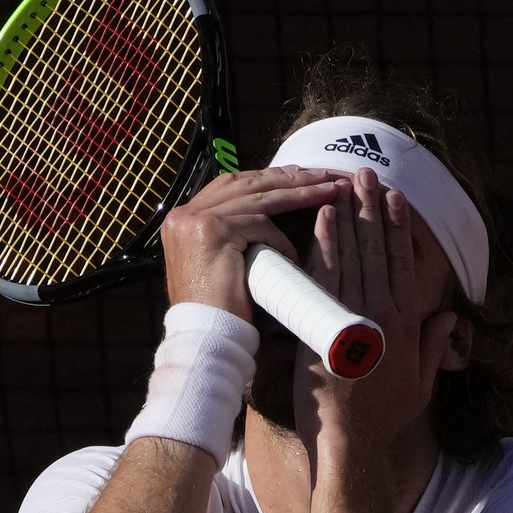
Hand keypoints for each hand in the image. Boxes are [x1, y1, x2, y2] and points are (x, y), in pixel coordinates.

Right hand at [160, 166, 341, 321]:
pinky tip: (296, 255)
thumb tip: (265, 218)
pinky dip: (281, 240)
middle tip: (322, 174)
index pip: (229, 186)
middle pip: (245, 184)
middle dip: (287, 178)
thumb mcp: (219, 264)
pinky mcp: (212, 231)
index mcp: (182, 219)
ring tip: (330, 189)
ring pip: (258, 199)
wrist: (204, 338)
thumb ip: (231, 237)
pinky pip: (260, 225)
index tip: (296, 176)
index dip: (265, 179)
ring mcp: (193, 220)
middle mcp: (182, 214)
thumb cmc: (218, 311)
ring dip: (299, 193)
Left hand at [294, 168, 461, 457]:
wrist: (351, 444)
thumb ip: (434, 348)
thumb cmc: (381, 420)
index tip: (395, 199)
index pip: (404, 264)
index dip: (399, 228)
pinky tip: (322, 216)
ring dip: (349, 215)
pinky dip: (325, 242)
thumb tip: (448, 318)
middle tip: (366, 174)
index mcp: (408, 325)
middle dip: (372, 208)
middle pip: (379, 249)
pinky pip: (326, 273)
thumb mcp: (421, 385)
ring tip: (344, 183)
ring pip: (353, 254)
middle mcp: (385, 315)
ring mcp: (355, 318)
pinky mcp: (326, 324)